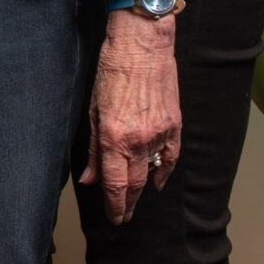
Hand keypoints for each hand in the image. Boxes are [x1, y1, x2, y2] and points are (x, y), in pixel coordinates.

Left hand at [82, 7, 181, 224]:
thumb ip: (92, 147)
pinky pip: (171, 157)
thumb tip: (89, 178)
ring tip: (136, 200)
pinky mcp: (174, 125)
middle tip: (124, 216)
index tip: (114, 217)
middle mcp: (137, 139)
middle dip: (128, 203)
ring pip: (152, 172)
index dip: (115, 205)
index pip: (115, 183)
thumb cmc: (112, 71)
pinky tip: (157, 179)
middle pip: (135, 184)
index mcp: (113, 136)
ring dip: (144, 188)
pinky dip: (164, 171)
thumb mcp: (93, 108)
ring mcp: (159, 134)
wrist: (142, 46)